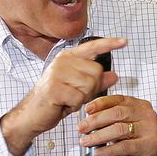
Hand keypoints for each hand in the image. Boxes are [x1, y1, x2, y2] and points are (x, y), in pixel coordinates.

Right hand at [0, 36, 125, 155]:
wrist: (32, 114)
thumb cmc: (54, 99)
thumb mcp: (78, 88)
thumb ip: (96, 80)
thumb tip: (114, 75)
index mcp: (68, 57)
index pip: (93, 47)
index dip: (109, 43)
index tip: (124, 41)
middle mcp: (62, 61)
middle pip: (96, 71)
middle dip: (92, 88)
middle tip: (76, 94)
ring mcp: (57, 73)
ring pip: (89, 85)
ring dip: (82, 98)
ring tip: (68, 99)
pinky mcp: (54, 88)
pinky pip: (79, 98)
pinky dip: (74, 106)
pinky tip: (63, 105)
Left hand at [78, 94, 156, 155]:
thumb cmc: (139, 142)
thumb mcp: (126, 127)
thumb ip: (112, 120)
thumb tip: (88, 119)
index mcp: (140, 106)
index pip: (118, 99)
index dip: (100, 103)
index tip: (87, 109)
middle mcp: (146, 115)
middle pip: (117, 113)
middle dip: (96, 120)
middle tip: (81, 127)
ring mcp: (149, 130)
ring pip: (119, 129)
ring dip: (99, 136)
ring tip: (86, 141)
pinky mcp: (148, 146)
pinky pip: (124, 146)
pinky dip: (108, 150)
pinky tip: (98, 152)